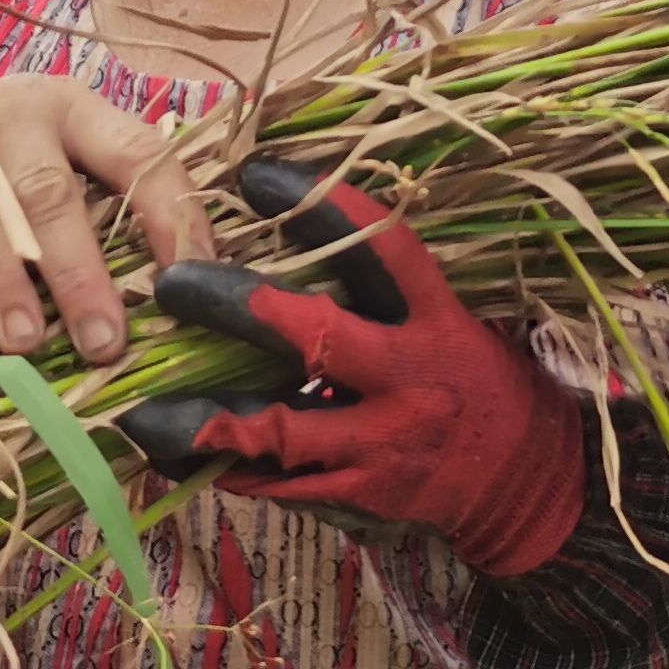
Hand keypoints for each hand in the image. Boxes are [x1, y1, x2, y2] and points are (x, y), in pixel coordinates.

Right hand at [0, 76, 212, 366]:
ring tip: (23, 340)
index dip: (169, 215)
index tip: (187, 284)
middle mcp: (9, 109)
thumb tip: (164, 298)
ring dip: (1, 277)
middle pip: (50, 193)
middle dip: (78, 273)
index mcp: (72, 109)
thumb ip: (104, 210)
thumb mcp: (62, 160)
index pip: (136, 154)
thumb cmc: (2, 157)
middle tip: (100, 340)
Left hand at [123, 159, 587, 577]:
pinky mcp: (363, 493)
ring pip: (285, 428)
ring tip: (140, 409)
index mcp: (438, 321)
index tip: (259, 175)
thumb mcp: (456, 320)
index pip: (384, 251)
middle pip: (319, 336)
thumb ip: (387, 290)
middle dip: (240, 309)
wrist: (527, 484)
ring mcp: (384, 442)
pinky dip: (229, 470)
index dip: (324, 209)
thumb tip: (299, 232)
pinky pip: (284, 486)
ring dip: (209, 417)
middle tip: (172, 282)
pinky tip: (176, 456)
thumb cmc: (479, 381)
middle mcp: (410, 378)